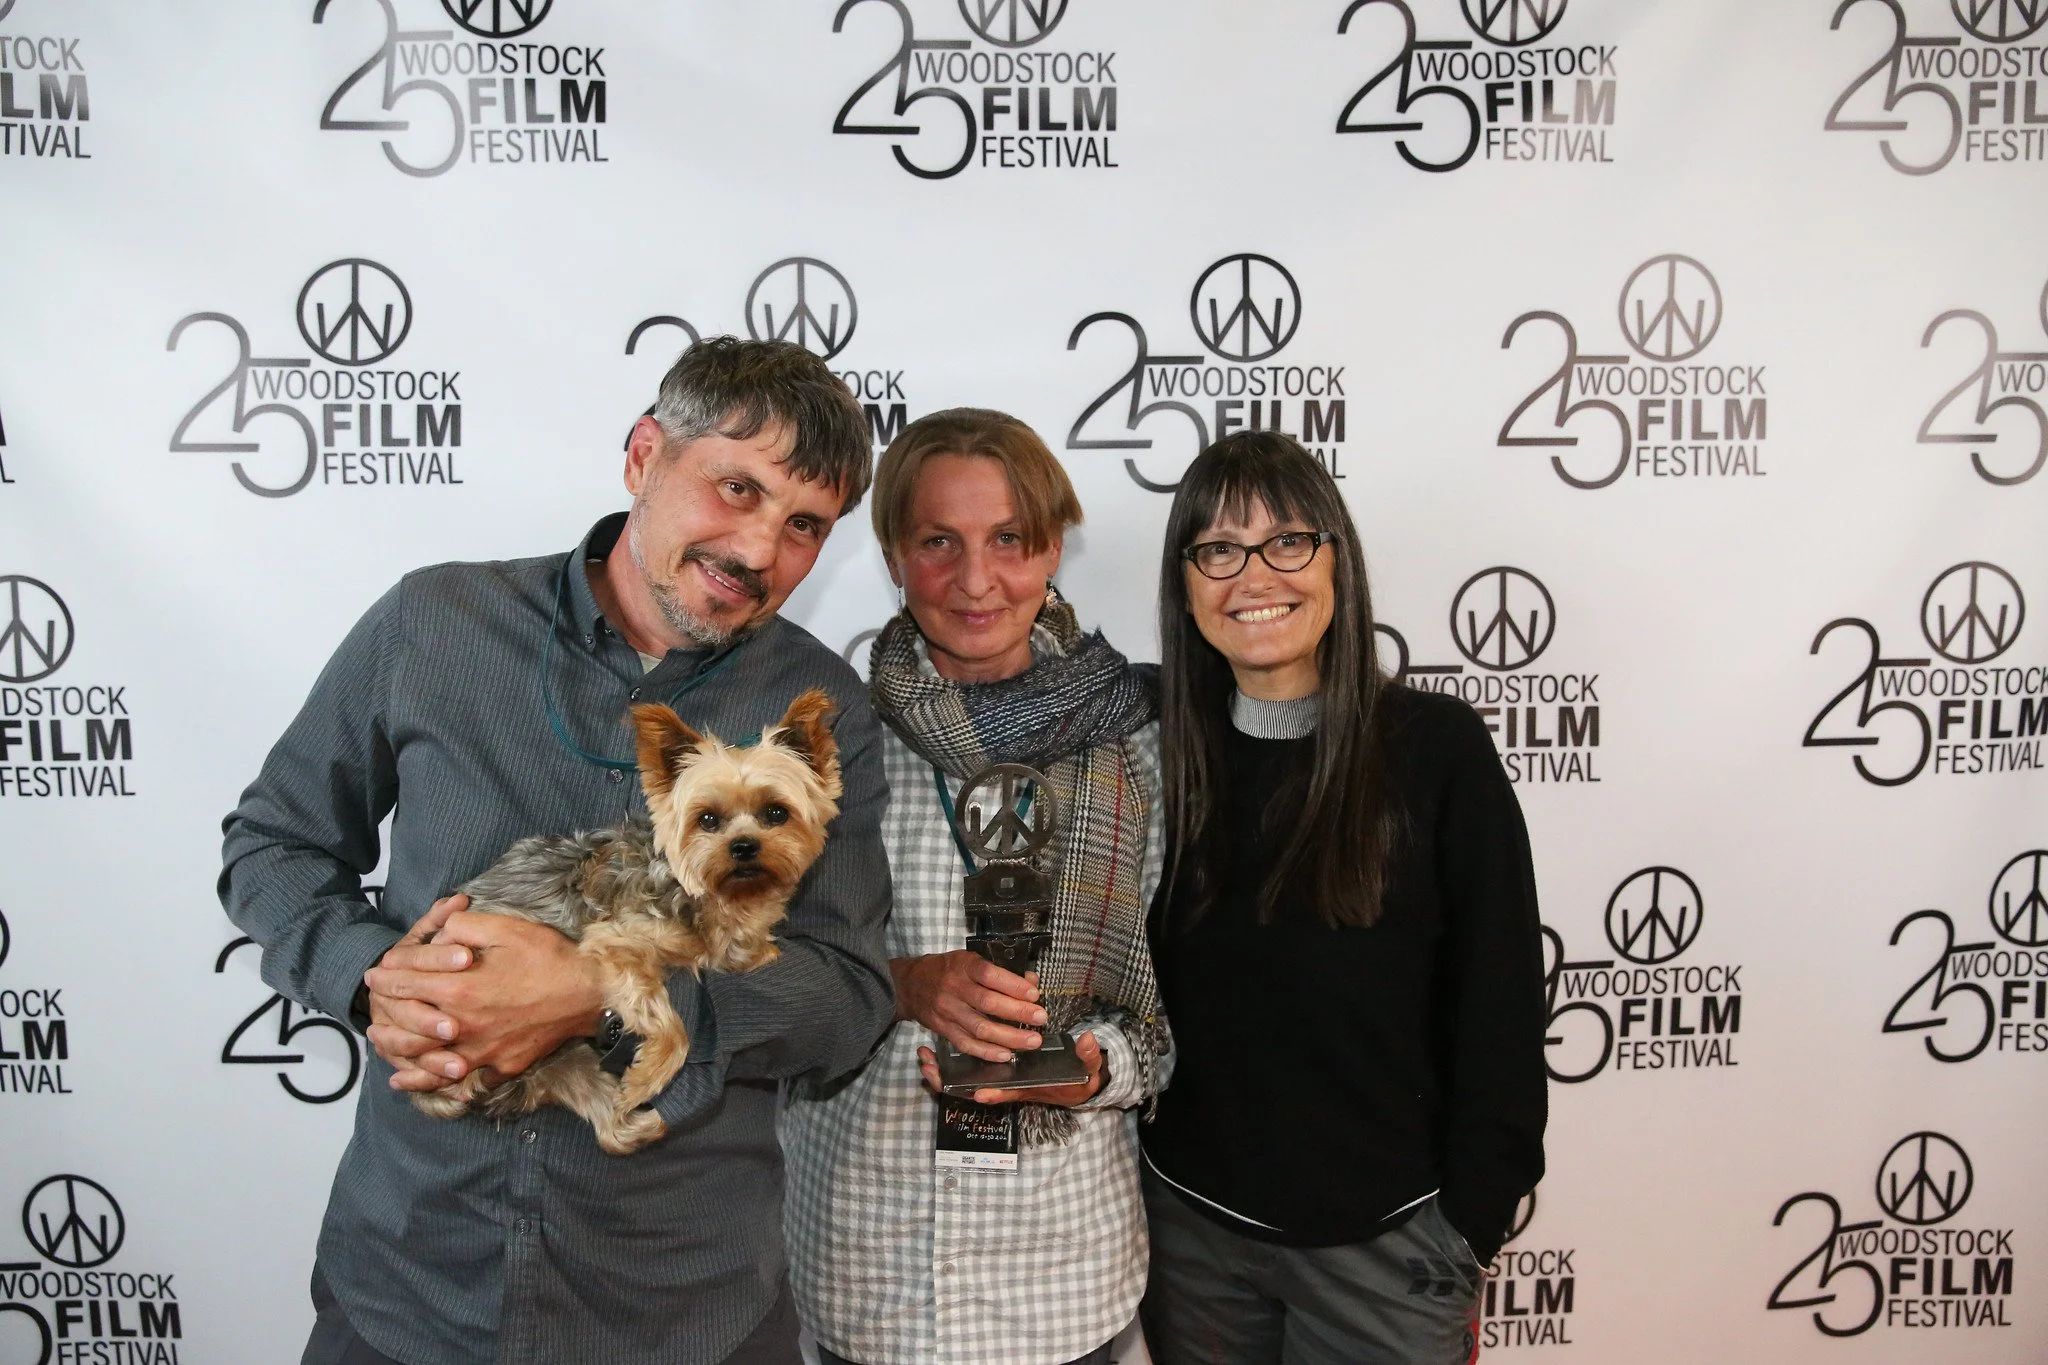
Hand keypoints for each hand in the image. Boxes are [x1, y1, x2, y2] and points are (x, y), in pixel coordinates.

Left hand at [365, 908, 604, 1090]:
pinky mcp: (502, 1065)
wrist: (591, 993)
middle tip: (371, 1011)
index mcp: (460, 988)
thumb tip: (440, 934)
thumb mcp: (505, 928)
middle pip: (409, 1026)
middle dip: (385, 1015)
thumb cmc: (549, 957)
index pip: (409, 983)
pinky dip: (436, 1083)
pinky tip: (421, 1082)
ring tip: (383, 1047)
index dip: (387, 976)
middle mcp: (464, 1025)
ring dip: (399, 1053)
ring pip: (428, 1060)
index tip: (374, 974)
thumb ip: (463, 927)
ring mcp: (482, 1050)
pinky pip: (463, 1081)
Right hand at [891, 951, 1044, 1061]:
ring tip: (1032, 1040)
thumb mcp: (970, 961)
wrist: (910, 985)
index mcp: (963, 966)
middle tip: (1040, 1018)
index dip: (1013, 985)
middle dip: (1018, 1012)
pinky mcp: (943, 1029)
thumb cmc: (947, 970)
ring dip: (1009, 1036)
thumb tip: (1030, 983)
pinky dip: (987, 1051)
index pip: (989, 974)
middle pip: (988, 1003)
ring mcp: (947, 1011)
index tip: (1034, 994)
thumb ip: (1000, 972)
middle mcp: (953, 988)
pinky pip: (966, 1044)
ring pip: (980, 1027)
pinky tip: (1006, 1054)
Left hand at [917, 1031, 1104, 1107]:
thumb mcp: (1087, 1071)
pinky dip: (948, 1065)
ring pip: (965, 1082)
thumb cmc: (1078, 1079)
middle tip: (928, 1070)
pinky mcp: (994, 1070)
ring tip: (923, 1058)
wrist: (1077, 1084)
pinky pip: (966, 1071)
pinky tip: (933, 1050)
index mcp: (1028, 1087)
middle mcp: (1009, 1086)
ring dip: (943, 1074)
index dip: (993, 1093)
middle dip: (951, 1084)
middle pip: (975, 1090)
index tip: (979, 1092)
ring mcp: (999, 1079)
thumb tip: (1086, 1040)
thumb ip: (1087, 1057)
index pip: (1008, 1092)